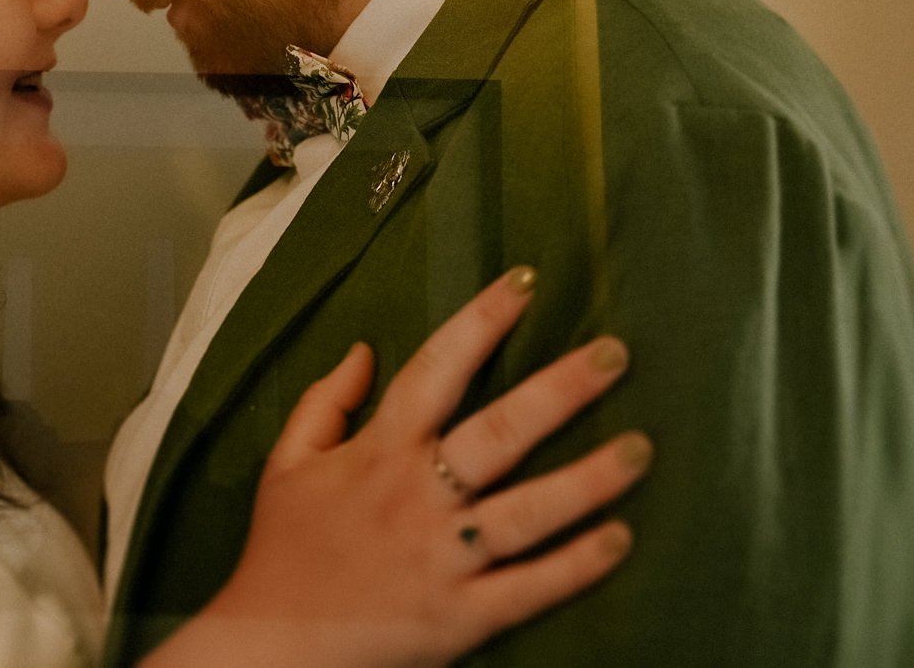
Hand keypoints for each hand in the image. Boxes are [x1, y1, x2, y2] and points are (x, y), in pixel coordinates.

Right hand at [144, 267, 647, 667]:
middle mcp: (418, 496)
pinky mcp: (463, 617)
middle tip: (617, 353)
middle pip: (500, 431)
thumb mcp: (288, 464)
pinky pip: (531, 588)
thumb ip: (326, 402)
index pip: (436, 369)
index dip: (481, 321)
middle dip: (561, 389)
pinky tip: (621, 539)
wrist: (272, 645)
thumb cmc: (282, 549)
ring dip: (590, 478)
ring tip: (641, 447)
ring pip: (530, 510)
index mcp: (379, 451)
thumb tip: (365, 348)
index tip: (526, 281)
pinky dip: (577, 566)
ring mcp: (445, 557)